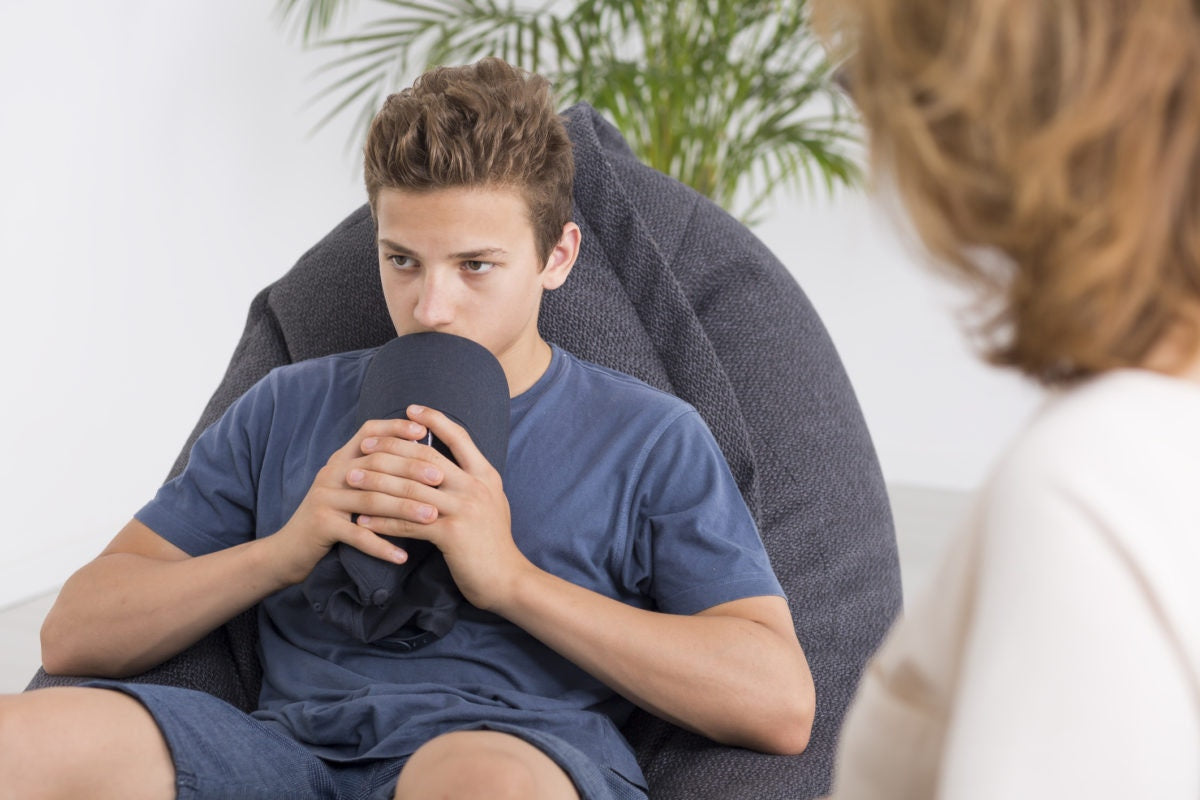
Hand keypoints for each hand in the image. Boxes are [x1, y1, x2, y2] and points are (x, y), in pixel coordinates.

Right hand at [267, 417, 445, 584]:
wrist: (287, 551)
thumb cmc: (330, 519)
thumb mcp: (348, 489)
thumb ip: (373, 473)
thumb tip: (418, 455)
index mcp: (340, 460)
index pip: (368, 433)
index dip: (395, 428)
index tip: (424, 433)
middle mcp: (331, 473)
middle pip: (376, 464)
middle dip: (410, 470)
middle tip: (440, 478)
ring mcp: (324, 499)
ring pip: (371, 499)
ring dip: (404, 508)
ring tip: (432, 516)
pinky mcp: (320, 526)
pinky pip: (357, 535)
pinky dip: (382, 546)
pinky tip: (403, 555)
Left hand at [354, 404, 533, 611]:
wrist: (507, 579)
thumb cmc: (493, 543)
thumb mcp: (491, 502)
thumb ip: (470, 481)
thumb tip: (444, 463)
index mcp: (485, 475)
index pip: (459, 436)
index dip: (434, 419)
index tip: (409, 409)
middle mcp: (475, 487)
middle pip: (426, 456)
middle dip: (391, 448)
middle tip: (365, 445)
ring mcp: (464, 509)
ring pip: (410, 488)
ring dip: (377, 482)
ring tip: (353, 479)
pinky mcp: (452, 534)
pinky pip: (408, 523)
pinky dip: (382, 521)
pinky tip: (363, 520)